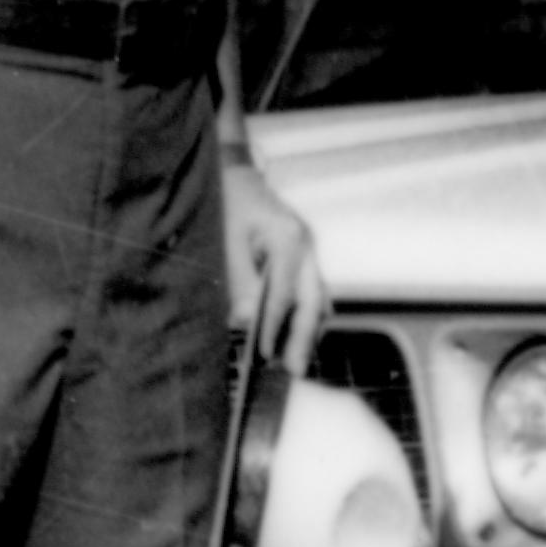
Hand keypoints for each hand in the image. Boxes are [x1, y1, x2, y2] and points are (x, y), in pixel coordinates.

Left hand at [222, 155, 327, 365]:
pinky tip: (292, 335)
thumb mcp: (227, 240)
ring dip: (308, 329)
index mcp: (289, 238)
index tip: (264, 355)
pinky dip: (305, 315)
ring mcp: (310, 249)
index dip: (274, 327)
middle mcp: (307, 244)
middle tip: (294, 370)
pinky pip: (312, 290)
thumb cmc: (229, 204)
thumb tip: (247, 320)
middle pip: (313, 299)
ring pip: (318, 297)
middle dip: (304, 337)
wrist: (236, 176)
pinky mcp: (305, 255)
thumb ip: (239, 280)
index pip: (285, 294)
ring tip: (294, 360)